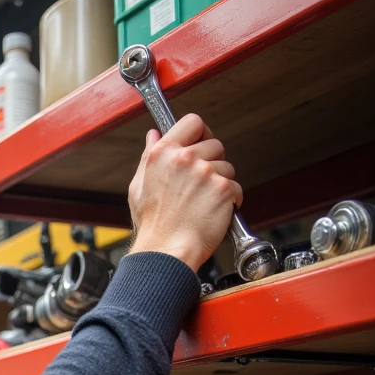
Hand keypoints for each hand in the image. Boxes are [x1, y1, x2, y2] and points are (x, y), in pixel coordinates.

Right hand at [127, 114, 242, 272]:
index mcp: (163, 154)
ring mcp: (205, 173)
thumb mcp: (139, 187)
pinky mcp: (222, 189)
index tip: (201, 144)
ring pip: (227, 167)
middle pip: (215, 145)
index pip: (192, 122)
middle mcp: (184, 159)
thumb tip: (153, 134)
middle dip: (212, 163)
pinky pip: (236, 187)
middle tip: (201, 185)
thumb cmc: (153, 225)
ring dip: (221, 183)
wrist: (166, 252)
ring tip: (205, 203)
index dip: (200, 132)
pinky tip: (214, 212)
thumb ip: (148, 156)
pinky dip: (230, 201)